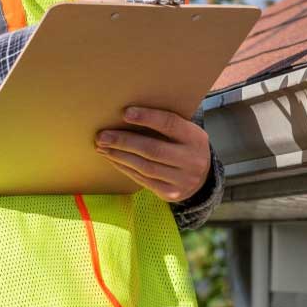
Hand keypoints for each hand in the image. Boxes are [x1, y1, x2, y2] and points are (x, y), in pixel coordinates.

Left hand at [96, 107, 210, 202]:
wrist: (203, 178)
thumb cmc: (185, 147)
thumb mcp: (185, 132)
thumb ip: (165, 125)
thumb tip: (126, 115)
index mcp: (195, 138)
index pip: (170, 124)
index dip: (147, 118)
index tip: (125, 113)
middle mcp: (191, 160)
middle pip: (153, 149)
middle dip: (124, 142)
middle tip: (102, 136)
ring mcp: (182, 179)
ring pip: (145, 167)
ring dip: (120, 156)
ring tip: (103, 147)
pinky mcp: (171, 193)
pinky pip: (143, 180)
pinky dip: (125, 168)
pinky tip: (113, 159)